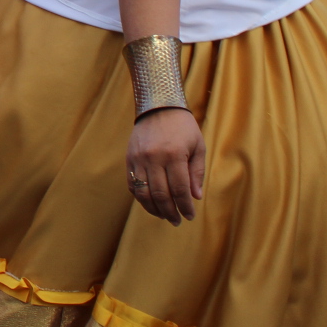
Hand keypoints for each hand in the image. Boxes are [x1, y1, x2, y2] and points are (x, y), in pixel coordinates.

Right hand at [125, 106, 204, 224]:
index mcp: (174, 155)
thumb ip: (197, 172)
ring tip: (164, 216)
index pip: (180, 189)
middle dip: (170, 212)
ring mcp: (139, 158)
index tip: (190, 216)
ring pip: (144, 193)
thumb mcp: (197, 146)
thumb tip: (195, 197)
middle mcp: (154, 158)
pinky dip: (141, 197)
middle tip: (177, 221)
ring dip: (154, 209)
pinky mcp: (129, 158)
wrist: (158, 106)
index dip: (185, 206)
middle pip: (161, 194)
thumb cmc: (183, 127)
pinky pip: (132, 184)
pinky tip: (151, 203)